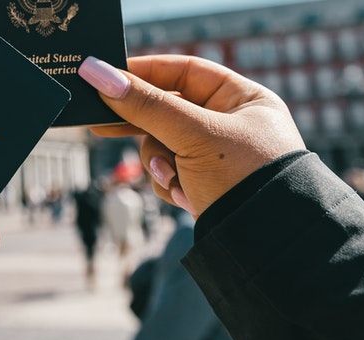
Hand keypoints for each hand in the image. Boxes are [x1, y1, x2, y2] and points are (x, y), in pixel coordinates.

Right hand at [78, 55, 305, 215]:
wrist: (264, 243)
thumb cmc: (243, 178)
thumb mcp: (193, 135)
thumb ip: (146, 105)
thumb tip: (100, 74)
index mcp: (242, 99)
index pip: (185, 72)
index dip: (146, 72)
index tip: (108, 76)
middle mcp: (229, 123)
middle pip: (167, 111)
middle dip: (142, 127)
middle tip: (100, 124)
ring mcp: (214, 156)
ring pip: (160, 146)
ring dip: (159, 164)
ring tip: (173, 179)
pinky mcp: (202, 184)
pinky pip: (168, 173)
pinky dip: (170, 184)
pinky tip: (185, 197)